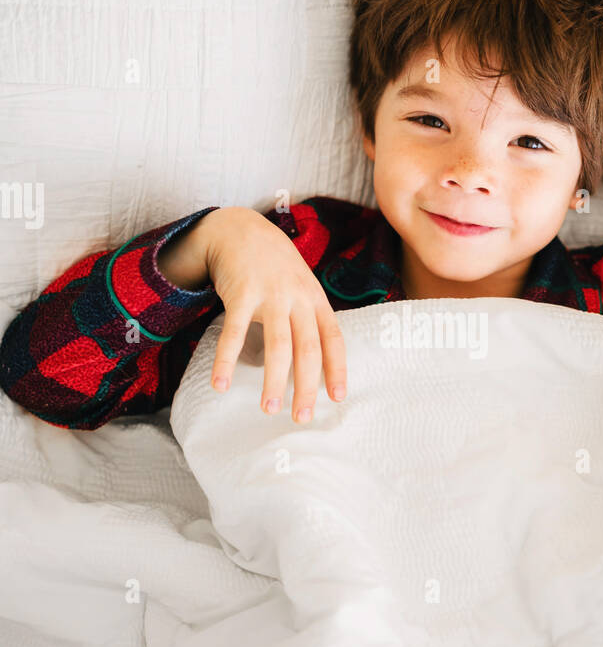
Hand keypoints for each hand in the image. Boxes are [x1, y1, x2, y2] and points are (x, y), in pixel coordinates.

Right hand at [202, 207, 346, 420]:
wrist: (241, 228)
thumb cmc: (275, 265)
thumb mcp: (302, 285)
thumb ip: (310, 317)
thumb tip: (317, 362)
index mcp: (316, 300)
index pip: (333, 339)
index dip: (337, 369)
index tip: (337, 398)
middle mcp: (298, 298)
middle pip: (308, 350)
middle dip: (306, 387)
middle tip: (301, 417)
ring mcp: (270, 295)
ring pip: (278, 346)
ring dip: (273, 381)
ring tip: (268, 409)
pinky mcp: (241, 294)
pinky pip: (235, 334)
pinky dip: (227, 361)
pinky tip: (221, 385)